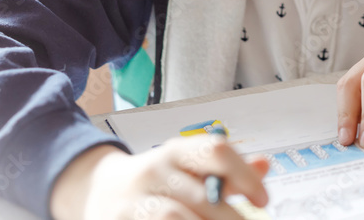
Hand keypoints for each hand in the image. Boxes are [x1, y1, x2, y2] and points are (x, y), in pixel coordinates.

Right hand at [50, 135, 268, 218]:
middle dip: (231, 218)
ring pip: (174, 217)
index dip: (245, 175)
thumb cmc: (157, 181)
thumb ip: (226, 170)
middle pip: (202, 195)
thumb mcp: (188, 167)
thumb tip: (264, 166)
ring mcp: (133, 200)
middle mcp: (154, 170)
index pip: (216, 150)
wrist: (98, 189)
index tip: (263, 199)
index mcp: (176, 151)